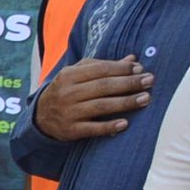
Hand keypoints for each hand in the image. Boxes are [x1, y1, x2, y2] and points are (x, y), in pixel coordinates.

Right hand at [35, 55, 152, 142]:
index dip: (122, 69)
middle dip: (129, 83)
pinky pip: (92, 129)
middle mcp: (67, 93)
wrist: (40, 117)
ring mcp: (68, 113)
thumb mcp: (77, 74)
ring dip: (125, 102)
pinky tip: (125, 123)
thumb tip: (133, 59)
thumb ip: (103, 66)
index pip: (100, 70)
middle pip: (103, 87)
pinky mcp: (70, 131)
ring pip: (101, 106)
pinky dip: (109, 126)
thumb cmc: (66, 90)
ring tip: (145, 99)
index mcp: (69, 75)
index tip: (140, 69)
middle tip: (149, 81)